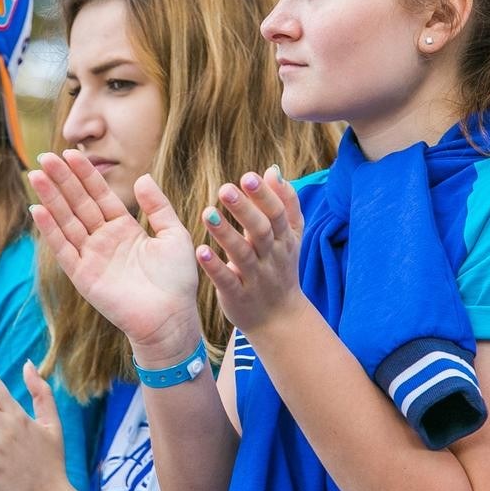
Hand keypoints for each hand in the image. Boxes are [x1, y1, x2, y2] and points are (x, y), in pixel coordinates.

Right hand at [28, 150, 201, 364]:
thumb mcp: (174, 234)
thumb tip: (142, 177)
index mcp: (124, 228)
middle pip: (78, 203)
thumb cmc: (177, 280)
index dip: (85, 174)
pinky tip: (38, 209)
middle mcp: (104, 239)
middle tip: (44, 156)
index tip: (70, 152)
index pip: (99, 194)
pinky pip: (64, 249)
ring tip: (35, 175)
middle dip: (61, 180)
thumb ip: (157, 206)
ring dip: (50, 198)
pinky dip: (50, 230)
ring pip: (67, 221)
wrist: (171, 318)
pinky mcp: (83, 276)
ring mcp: (91, 257)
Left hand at [197, 166, 306, 335]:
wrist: (280, 320)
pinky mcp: (239, 296)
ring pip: (242, 254)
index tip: (248, 176)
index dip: (264, 196)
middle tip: (225, 188)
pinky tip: (200, 251)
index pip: (277, 214)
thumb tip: (273, 171)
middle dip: (244, 209)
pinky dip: (215, 267)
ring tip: (206, 213)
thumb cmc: (281, 268)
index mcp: (284, 239)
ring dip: (225, 234)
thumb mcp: (290, 237)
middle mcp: (272, 257)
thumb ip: (284, 204)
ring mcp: (256, 278)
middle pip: (261, 231)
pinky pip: (227, 281)